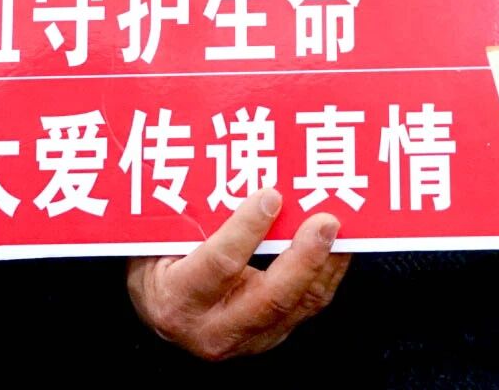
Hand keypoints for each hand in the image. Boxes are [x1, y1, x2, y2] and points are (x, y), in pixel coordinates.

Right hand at [128, 188, 350, 360]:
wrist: (161, 310)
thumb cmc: (158, 261)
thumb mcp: (161, 237)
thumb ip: (191, 210)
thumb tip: (233, 159)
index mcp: (177, 300)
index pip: (219, 265)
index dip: (247, 230)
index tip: (271, 196)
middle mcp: (212, 330)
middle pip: (271, 298)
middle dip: (304, 257)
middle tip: (326, 220)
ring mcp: (247, 339)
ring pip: (298, 305)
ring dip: (325, 262)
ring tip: (340, 225)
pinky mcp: (271, 335)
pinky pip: (308, 305)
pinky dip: (327, 272)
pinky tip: (337, 244)